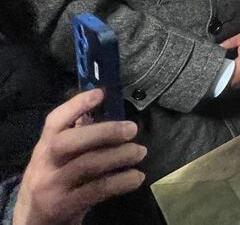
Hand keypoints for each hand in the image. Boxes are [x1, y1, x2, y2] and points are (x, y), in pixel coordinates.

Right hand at [14, 90, 145, 224]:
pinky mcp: (65, 206)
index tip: (100, 93)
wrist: (33, 222)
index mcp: (44, 147)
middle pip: (69, 142)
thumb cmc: (54, 182)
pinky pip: (97, 190)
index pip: (54, 121)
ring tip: (140, 151)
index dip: (76, 105)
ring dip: (119, 155)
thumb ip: (76, 138)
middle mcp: (44, 164)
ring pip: (86, 165)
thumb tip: (98, 114)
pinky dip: (121, 182)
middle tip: (132, 129)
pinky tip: (137, 176)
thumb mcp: (57, 160)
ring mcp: (53, 186)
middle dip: (103, 132)